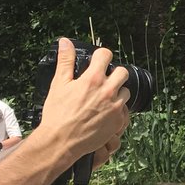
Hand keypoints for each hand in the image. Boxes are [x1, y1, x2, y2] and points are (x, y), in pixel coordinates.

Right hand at [38, 38, 130, 162]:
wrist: (61, 141)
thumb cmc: (58, 114)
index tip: (97, 61)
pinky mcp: (118, 122)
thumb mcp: (58, 84)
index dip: (101, 56)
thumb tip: (65, 42)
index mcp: (93, 79)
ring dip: (117, 92)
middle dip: (114, 73)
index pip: (106, 55)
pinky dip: (117, 109)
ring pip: (126, 91)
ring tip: (103, 98)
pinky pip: (125, 110)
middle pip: (122, 72)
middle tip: (103, 80)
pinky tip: (105, 112)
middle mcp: (107, 91)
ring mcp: (115, 107)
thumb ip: (65, 61)